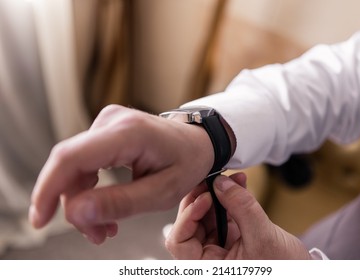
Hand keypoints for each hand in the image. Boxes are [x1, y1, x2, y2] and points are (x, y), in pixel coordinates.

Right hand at [29, 105, 214, 243]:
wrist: (197, 141)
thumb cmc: (187, 163)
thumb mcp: (162, 192)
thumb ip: (120, 203)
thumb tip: (75, 213)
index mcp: (129, 133)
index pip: (72, 157)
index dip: (48, 188)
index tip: (40, 219)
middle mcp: (112, 121)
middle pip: (70, 165)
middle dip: (74, 206)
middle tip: (96, 234)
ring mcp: (107, 123)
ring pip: (74, 168)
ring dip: (83, 202)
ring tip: (104, 228)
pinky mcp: (105, 132)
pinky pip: (84, 163)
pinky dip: (89, 190)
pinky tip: (103, 209)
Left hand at [165, 173, 311, 258]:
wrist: (301, 271)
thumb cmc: (283, 268)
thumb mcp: (262, 236)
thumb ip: (241, 207)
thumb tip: (221, 183)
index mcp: (209, 267)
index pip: (179, 241)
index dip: (188, 216)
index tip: (205, 197)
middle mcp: (209, 257)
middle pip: (190, 224)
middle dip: (201, 198)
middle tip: (212, 180)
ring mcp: (219, 246)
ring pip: (205, 215)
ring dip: (217, 194)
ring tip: (230, 179)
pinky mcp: (230, 236)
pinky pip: (222, 213)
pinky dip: (229, 197)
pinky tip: (238, 183)